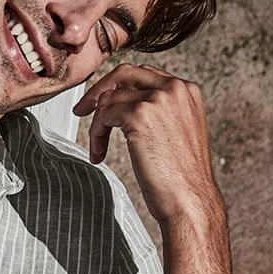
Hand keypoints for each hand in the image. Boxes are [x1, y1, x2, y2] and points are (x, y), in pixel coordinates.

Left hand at [73, 65, 223, 235]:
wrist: (190, 199)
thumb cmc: (182, 179)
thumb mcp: (176, 134)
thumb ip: (160, 113)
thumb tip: (127, 108)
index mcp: (186, 90)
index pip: (144, 75)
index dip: (119, 87)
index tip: (103, 103)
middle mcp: (175, 88)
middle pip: (125, 74)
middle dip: (99, 90)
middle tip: (83, 110)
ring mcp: (158, 99)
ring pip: (110, 97)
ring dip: (97, 124)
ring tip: (97, 150)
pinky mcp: (140, 114)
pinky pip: (104, 114)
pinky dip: (96, 133)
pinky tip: (99, 154)